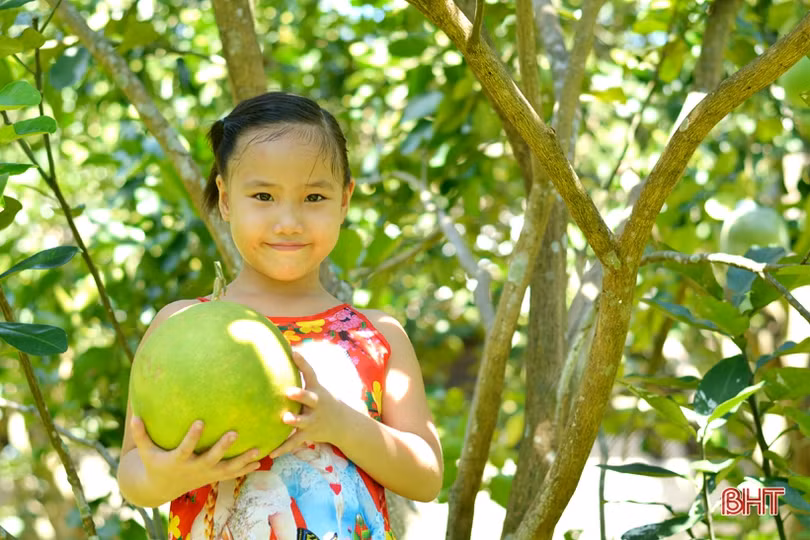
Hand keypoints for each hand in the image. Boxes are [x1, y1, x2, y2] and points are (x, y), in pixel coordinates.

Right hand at [130, 416, 261, 493]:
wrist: (161, 488)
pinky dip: (245, 468)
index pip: (185, 448)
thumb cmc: (154, 462)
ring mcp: (206, 474)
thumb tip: (134, 415)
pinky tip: (261, 460)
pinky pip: (232, 473)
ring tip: (258, 450)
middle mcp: (194, 468)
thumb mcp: (145, 451)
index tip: (200, 422)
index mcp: (178, 460)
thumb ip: (142, 434)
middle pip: (211, 458)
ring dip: (242, 460)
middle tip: (234, 433)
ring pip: (227, 469)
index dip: (192, 437)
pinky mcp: (213, 477)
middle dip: (222, 447)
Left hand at [269, 351, 349, 457]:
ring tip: (285, 420)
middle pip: (309, 398)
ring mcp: (313, 420)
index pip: (310, 373)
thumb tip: (285, 349)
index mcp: (316, 389)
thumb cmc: (321, 400)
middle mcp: (316, 404)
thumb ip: (301, 372)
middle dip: (301, 395)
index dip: (302, 362)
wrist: (342, 424)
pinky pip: (294, 442)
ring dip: (294, 421)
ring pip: (303, 422)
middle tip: (290, 391)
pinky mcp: (308, 435)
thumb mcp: (316, 386)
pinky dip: (283, 448)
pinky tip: (271, 453)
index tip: (293, 351)